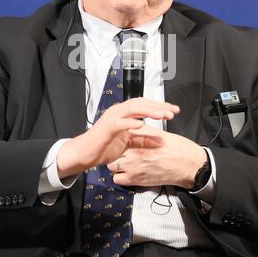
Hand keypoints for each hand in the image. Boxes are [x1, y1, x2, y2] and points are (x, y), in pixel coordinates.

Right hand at [56, 98, 179, 177]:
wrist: (84, 153)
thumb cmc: (103, 146)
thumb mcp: (128, 143)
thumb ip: (143, 140)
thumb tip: (161, 140)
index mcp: (124, 113)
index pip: (144, 105)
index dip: (159, 106)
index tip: (173, 110)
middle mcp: (118, 112)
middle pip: (141, 103)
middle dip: (158, 106)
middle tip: (172, 112)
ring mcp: (112, 118)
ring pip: (132, 109)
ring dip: (148, 111)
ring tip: (162, 115)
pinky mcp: (106, 128)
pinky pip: (120, 123)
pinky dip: (131, 123)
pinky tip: (141, 124)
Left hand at [107, 125, 206, 188]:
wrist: (188, 164)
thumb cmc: (177, 148)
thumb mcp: (157, 133)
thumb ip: (141, 132)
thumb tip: (132, 129)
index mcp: (138, 138)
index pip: (118, 137)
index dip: (119, 139)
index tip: (123, 141)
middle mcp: (132, 152)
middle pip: (113, 151)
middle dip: (117, 152)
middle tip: (125, 153)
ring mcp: (133, 167)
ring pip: (112, 166)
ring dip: (117, 165)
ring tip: (126, 163)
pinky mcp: (136, 180)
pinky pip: (118, 180)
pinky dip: (121, 177)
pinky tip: (129, 173)